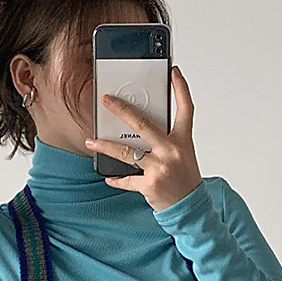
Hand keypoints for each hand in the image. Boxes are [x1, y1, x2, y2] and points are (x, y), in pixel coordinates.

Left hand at [84, 66, 202, 212]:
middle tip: (106, 100)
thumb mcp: (182, 155)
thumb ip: (164, 141)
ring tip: (91, 141)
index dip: (181, 88)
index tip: (174, 72)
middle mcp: (172, 151)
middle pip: (143, 124)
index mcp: (183, 141)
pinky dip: (116, 178)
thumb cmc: (185, 179)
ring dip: (105, 146)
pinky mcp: (149, 184)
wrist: (190, 208)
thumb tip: (137, 129)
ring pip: (126, 152)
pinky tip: (108, 176)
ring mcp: (160, 168)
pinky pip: (127, 179)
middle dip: (121, 109)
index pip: (185, 109)